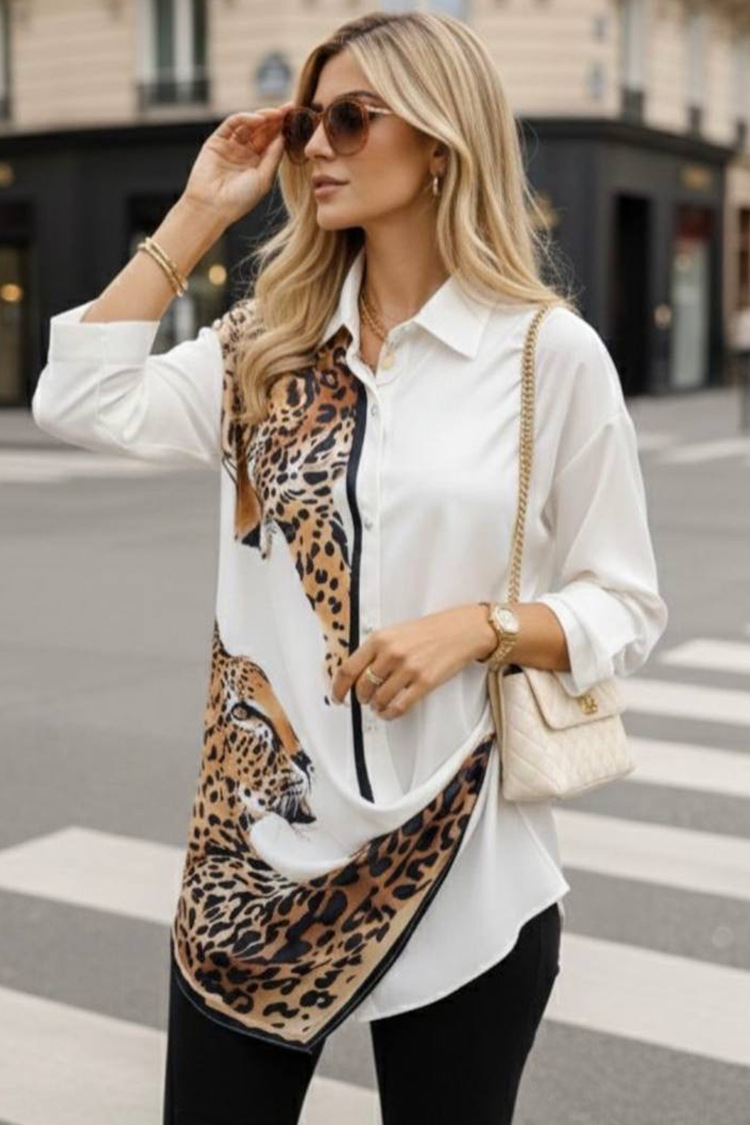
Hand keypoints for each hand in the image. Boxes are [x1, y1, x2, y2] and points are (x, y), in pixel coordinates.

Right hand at [181, 101, 295, 227]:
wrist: (213, 207)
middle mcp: (245, 151)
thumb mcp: (264, 178)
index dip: (283, 129)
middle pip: (262, 130)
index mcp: (258, 162)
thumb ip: (273, 156)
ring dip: (263, 116)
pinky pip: (232, 124)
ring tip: (276, 113)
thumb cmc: (240, 199)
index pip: (272, 141)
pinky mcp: (217, 140)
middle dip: (275, 118)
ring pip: (248, 124)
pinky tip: (258, 119)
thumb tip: (283, 136)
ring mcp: (231, 145)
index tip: (296, 118)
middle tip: (289, 108)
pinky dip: (245, 118)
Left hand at [331, 606, 482, 720]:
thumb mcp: (396, 632)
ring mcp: (408, 668)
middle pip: (362, 687)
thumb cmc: (428, 631)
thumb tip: (356, 674)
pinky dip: (390, 714)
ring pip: (379, 699)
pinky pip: (399, 706)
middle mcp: (391, 653)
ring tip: (379, 706)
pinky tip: (389, 712)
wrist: (461, 630)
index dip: (338, 688)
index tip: (337, 697)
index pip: (348, 669)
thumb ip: (376, 650)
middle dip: (361, 698)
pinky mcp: (425, 682)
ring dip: (376, 707)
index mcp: (380, 639)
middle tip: (365, 700)